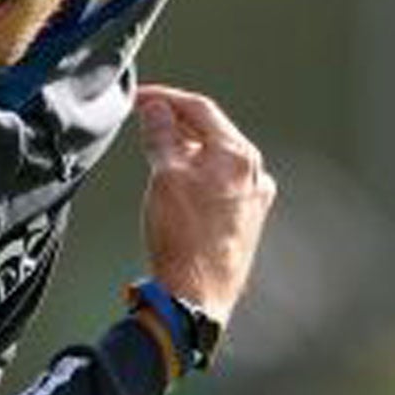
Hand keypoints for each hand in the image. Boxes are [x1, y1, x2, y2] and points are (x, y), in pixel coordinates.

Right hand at [133, 84, 276, 323]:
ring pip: (215, 157)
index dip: (165, 98)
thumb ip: (160, 135)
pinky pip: (219, 182)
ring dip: (185, 148)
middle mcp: (254, 173)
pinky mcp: (245, 220)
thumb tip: (156, 109)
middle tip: (143, 121)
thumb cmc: (183, 241)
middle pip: (211, 132)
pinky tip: (175, 184)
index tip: (140, 98)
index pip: (200, 109)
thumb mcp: (164, 177)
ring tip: (154, 152)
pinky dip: (195, 172)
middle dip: (175, 123)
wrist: (196, 296)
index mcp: (238, 156)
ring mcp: (252, 198)